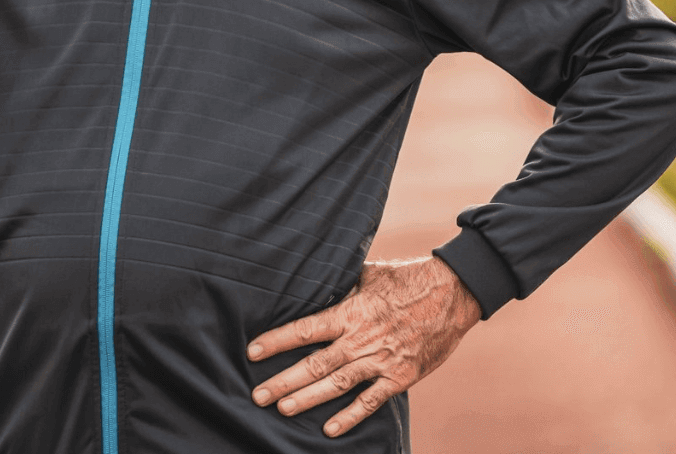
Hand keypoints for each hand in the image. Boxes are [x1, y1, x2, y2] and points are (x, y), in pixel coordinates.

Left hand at [247, 256, 480, 437]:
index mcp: (350, 312)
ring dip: (308, 399)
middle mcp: (360, 339)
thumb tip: (315, 282)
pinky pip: (371, 401)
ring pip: (337, 385)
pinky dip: (350, 416)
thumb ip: (342, 284)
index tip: (253, 351)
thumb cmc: (406, 279)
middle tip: (258, 394)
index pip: (305, 329)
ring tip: (282, 408)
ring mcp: (381, 361)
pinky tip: (329, 429)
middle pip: (314, 364)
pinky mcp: (401, 377)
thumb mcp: (368, 274)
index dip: (277, 341)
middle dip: (284, 380)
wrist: (451, 294)